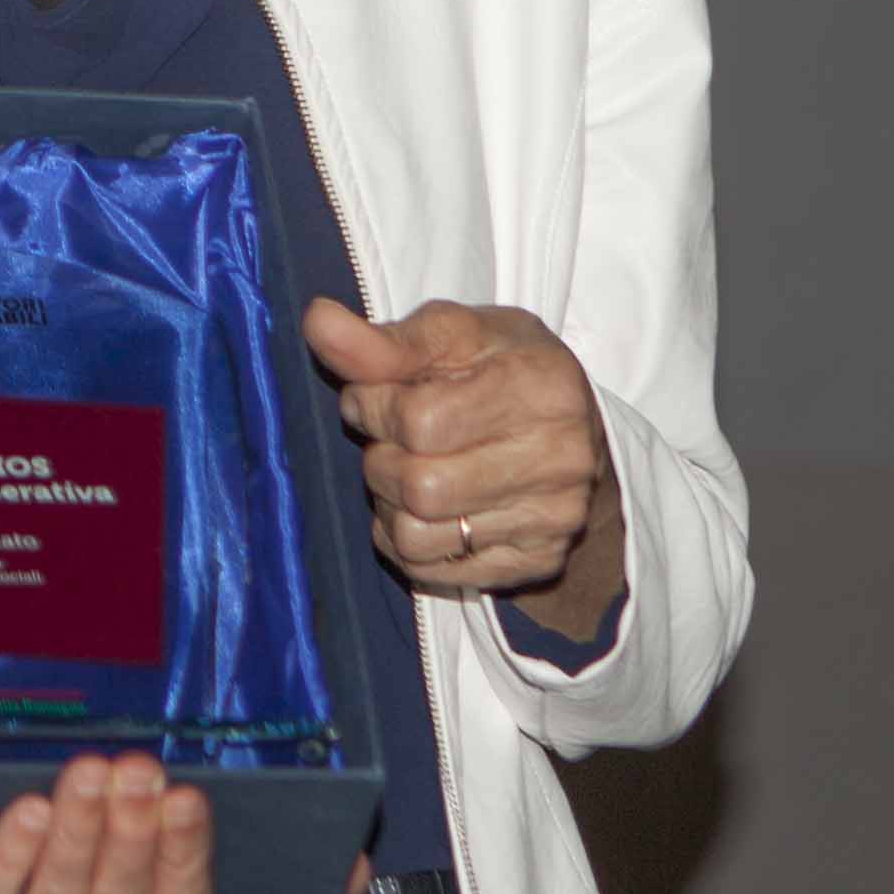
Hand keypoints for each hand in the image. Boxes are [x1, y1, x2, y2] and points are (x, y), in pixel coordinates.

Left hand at [0, 755, 214, 893]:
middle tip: (136, 773)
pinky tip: (29, 815)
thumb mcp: (106, 885)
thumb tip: (151, 780)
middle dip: (131, 837)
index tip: (186, 800)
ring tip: (88, 777)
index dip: (184, 861)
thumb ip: (135, 847)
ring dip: (76, 838)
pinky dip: (9, 861)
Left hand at [302, 295, 627, 642]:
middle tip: (387, 439)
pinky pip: (430, 571)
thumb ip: (383, 340)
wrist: (576, 429)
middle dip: (379, 460)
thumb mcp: (454, 335)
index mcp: (541, 387)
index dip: (372, 408)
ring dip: (387, 504)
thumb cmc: (505, 368)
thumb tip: (317, 321)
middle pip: (418, 487)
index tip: (366, 397)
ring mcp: (552, 520)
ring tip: (403, 472)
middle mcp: (559, 460)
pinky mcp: (536, 563)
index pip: (419, 420)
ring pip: (417, 537)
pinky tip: (421, 508)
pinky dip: (404, 540)